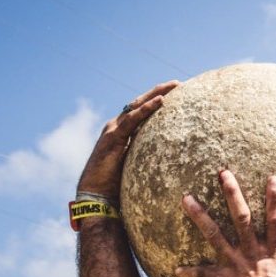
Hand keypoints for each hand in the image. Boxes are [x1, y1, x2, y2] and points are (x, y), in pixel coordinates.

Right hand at [77, 81, 178, 203]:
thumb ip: (147, 156)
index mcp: (123, 131)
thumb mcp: (136, 165)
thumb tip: (168, 159)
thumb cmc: (116, 184)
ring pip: (137, 106)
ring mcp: (113, 129)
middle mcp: (117, 126)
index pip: (142, 110)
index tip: (178, 93)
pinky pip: (132, 120)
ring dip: (156, 94)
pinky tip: (160, 101)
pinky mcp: (113, 137)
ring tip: (174, 86)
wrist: (96, 193)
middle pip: (141, 103)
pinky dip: (146, 109)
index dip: (158, 100)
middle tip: (179, 83)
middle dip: (160, 91)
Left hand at [177, 170, 275, 276]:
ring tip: (185, 198)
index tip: (273, 177)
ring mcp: (234, 265)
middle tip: (222, 172)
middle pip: (241, 218)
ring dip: (200, 216)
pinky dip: (190, 273)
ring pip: (215, 235)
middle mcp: (252, 253)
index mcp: (274, 254)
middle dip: (232, 193)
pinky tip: (176, 271)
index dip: (275, 199)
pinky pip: (202, 274)